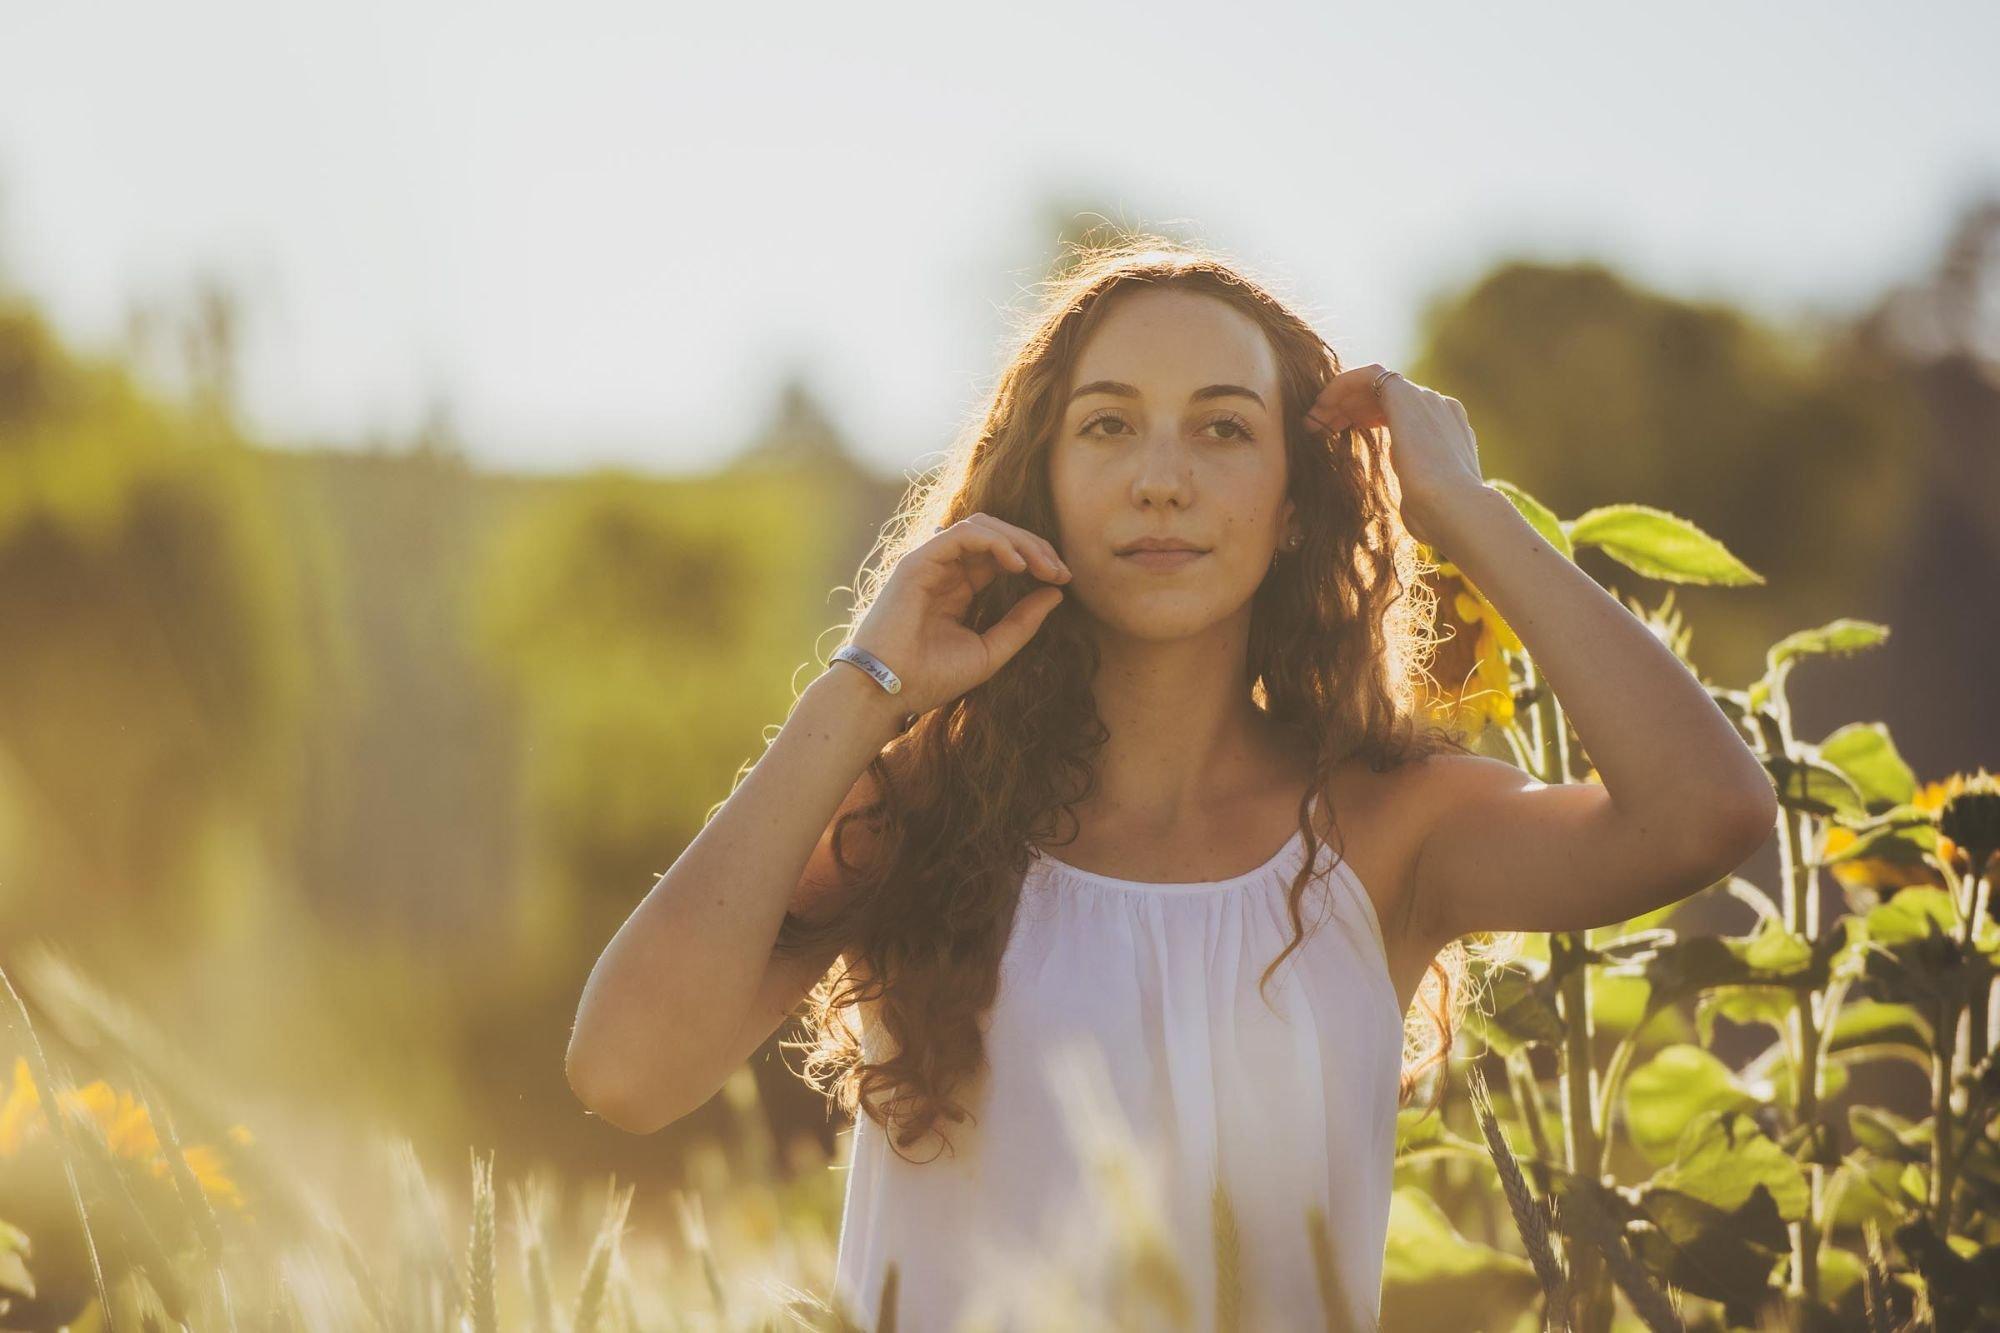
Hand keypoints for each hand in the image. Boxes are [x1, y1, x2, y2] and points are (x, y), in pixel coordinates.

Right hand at [843, 513, 1070, 721]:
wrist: (888, 692)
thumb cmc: (931, 678)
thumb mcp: (991, 650)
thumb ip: (1022, 623)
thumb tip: (1057, 593)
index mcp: (960, 588)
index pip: (1003, 556)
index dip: (1037, 560)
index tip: (1064, 580)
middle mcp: (945, 569)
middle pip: (998, 536)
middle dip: (1035, 547)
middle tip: (1062, 571)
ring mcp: (930, 562)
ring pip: (983, 527)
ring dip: (1020, 541)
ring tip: (1045, 567)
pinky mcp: (918, 561)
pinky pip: (963, 534)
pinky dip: (996, 543)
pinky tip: (1018, 565)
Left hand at [1300, 365, 1486, 547]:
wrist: (1456, 510)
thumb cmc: (1438, 519)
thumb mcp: (1422, 498)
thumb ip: (1414, 485)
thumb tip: (1409, 494)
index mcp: (1447, 431)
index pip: (1401, 412)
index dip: (1365, 418)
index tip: (1338, 435)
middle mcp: (1440, 409)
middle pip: (1385, 395)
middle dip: (1348, 407)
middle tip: (1318, 427)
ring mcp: (1427, 399)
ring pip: (1375, 383)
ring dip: (1340, 398)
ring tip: (1313, 419)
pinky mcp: (1408, 397)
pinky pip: (1369, 374)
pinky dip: (1342, 384)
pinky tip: (1321, 405)